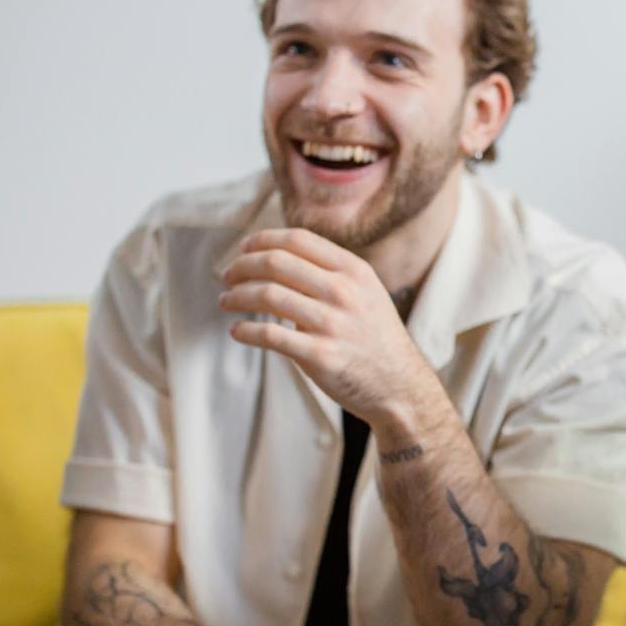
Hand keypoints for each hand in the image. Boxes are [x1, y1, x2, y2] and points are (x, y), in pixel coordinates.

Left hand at [220, 228, 423, 428]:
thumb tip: (279, 256)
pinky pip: (270, 336)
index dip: (262, 240)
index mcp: (354, 271)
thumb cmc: (375, 338)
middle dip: (242, 266)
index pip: (297, 240)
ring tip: (225, 301)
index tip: (244, 248)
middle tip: (227, 275)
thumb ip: (331, 272)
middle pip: (276, 263)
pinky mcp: (320, 356)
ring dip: (236, 296)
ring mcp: (332, 324)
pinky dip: (246, 331)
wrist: (399, 385)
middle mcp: (343, 292)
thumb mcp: (367, 293)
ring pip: (267, 295)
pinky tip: (237, 331)